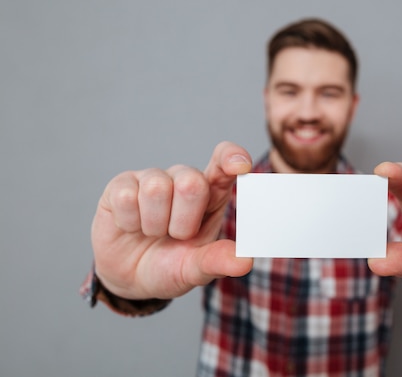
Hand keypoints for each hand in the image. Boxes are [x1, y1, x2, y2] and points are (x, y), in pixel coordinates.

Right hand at [91, 141, 253, 299]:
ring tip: (152, 233)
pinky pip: (126, 197)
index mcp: (212, 195)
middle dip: (183, 222)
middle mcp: (184, 180)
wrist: (129, 278)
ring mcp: (152, 179)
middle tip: (176, 237)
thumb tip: (245, 262)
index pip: (225, 164)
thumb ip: (217, 262)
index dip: (232, 158)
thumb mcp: (194, 270)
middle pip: (191, 182)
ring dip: (154, 224)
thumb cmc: (169, 266)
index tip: (241, 166)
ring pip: (157, 188)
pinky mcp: (121, 184)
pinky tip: (131, 227)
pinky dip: (129, 222)